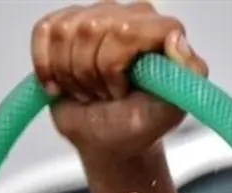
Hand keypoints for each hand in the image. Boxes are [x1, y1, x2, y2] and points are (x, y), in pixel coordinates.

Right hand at [31, 1, 207, 157]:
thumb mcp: (171, 109)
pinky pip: (43, 33)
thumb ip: (188, 75)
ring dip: (71, 73)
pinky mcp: (65, 24)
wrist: (109, 137)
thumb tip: (176, 38)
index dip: (115, 64)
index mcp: (160, 31)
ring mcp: (97, 16)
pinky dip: (46, 67)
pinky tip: (62, 84)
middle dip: (92, 74)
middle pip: (92, 29)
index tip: (120, 90)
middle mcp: (131, 15)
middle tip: (105, 95)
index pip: (128, 30)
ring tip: (89, 91)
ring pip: (65, 32)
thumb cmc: (140, 123)